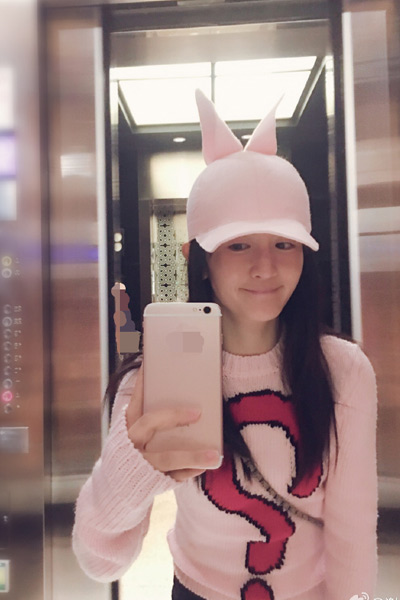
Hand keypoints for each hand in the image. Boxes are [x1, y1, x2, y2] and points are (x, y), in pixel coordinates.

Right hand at [126, 364, 220, 481]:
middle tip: (198, 412)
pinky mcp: (152, 480)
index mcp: (130, 425)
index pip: (136, 399)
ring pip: (166, 458)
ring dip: (192, 455)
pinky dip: (191, 471)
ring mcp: (142, 462)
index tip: (154, 365)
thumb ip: (155, 415)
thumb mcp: (140, 431)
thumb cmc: (137, 450)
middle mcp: (133, 442)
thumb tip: (186, 393)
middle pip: (149, 424)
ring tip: (215, 454)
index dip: (144, 382)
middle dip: (173, 416)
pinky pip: (175, 476)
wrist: (119, 488)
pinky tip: (208, 464)